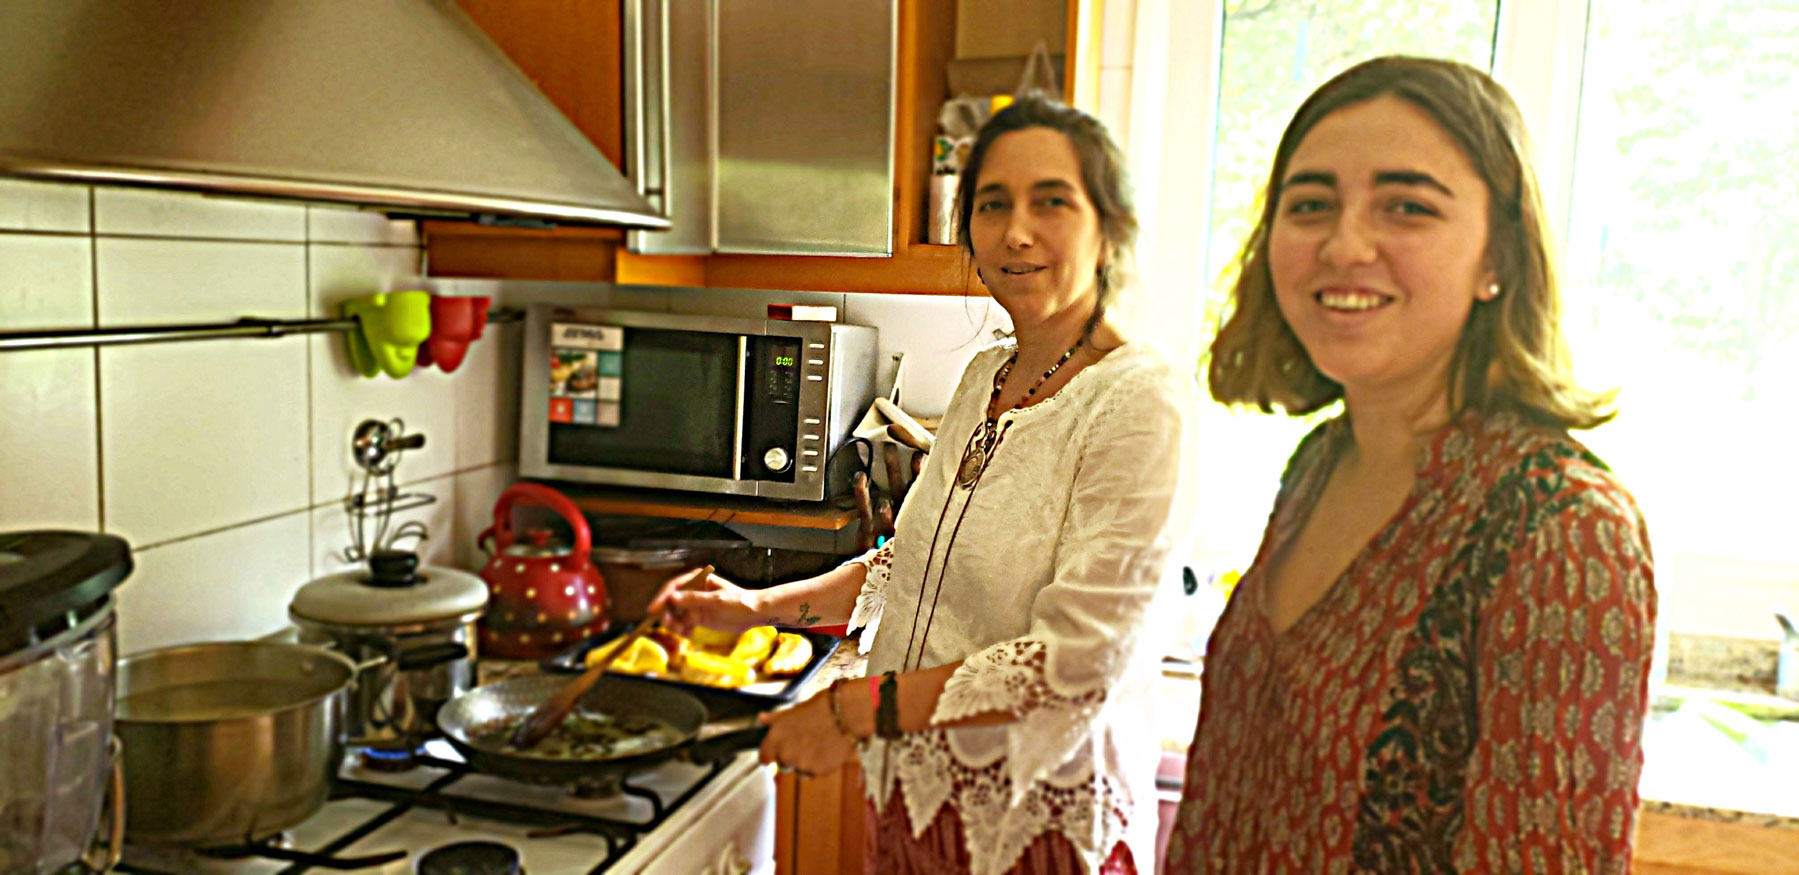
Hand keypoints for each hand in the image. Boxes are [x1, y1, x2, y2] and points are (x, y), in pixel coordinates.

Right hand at [650, 572, 764, 636]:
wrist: (754, 614)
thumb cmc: (738, 602)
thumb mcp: (716, 600)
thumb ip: (694, 599)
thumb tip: (672, 598)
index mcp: (698, 580)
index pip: (674, 587)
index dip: (662, 597)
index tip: (654, 609)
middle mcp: (693, 591)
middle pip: (672, 602)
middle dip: (668, 614)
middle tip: (669, 626)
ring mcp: (695, 605)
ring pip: (676, 615)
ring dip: (675, 624)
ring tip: (684, 632)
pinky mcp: (698, 618)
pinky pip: (684, 624)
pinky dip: (683, 630)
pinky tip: (689, 634)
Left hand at [756, 691, 857, 778]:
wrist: (847, 715)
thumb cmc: (820, 708)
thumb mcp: (794, 711)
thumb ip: (775, 719)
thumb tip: (761, 718)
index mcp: (775, 738)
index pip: (764, 758)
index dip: (771, 755)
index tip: (777, 751)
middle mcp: (785, 754)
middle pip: (782, 765)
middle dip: (791, 757)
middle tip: (805, 742)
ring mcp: (800, 765)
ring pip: (799, 770)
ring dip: (805, 762)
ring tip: (819, 744)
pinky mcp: (817, 772)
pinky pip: (814, 773)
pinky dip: (819, 765)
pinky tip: (827, 750)